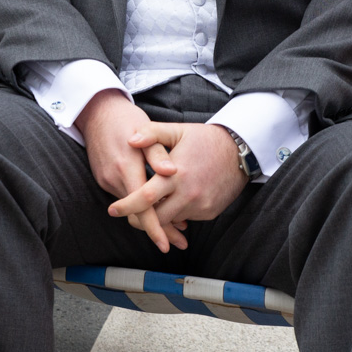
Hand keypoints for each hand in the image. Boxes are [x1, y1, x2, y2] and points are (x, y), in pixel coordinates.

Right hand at [73, 90, 182, 252]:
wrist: (96, 110)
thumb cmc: (126, 118)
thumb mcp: (146, 130)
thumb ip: (158, 153)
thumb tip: (172, 172)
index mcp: (126, 167)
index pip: (142, 207)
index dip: (156, 228)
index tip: (168, 245)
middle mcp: (113, 177)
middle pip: (137, 213)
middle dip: (159, 228)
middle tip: (182, 240)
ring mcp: (105, 179)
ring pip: (131, 207)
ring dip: (151, 216)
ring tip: (177, 223)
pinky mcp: (103, 177)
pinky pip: (124, 196)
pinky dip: (140, 204)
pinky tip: (156, 204)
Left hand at [111, 122, 247, 227]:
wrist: (239, 151)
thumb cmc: (204, 139)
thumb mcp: (177, 130)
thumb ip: (151, 133)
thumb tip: (130, 140)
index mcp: (176, 174)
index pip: (145, 197)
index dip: (126, 206)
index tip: (112, 209)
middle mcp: (188, 194)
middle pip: (156, 217)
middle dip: (139, 219)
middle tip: (126, 215)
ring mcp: (201, 205)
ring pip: (171, 221)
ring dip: (158, 217)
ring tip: (146, 209)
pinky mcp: (210, 212)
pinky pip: (186, 218)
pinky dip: (175, 215)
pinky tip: (169, 204)